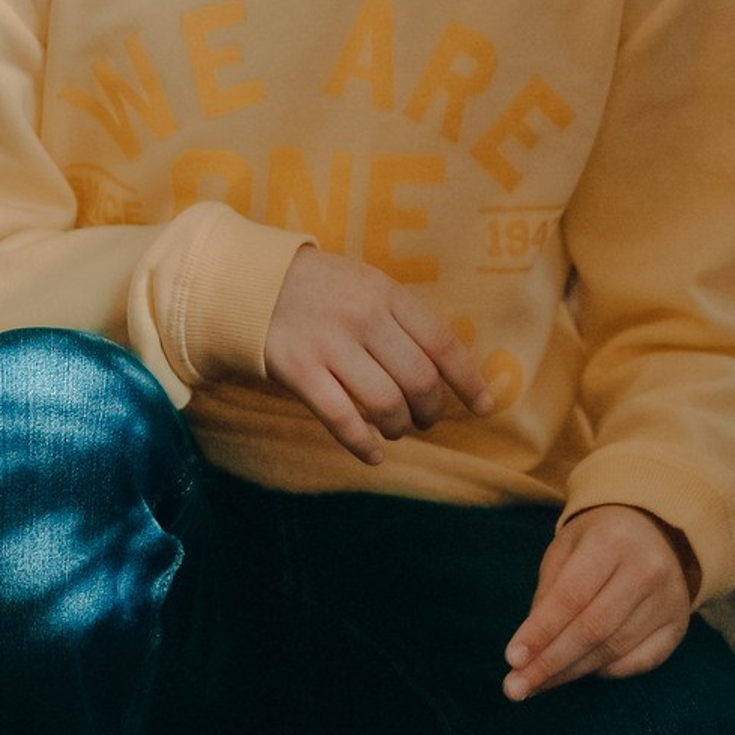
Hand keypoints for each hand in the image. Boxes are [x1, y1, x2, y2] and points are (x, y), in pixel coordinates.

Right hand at [262, 247, 495, 465]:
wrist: (249, 280)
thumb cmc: (321, 289)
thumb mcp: (368, 286)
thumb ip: (403, 319)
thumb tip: (445, 369)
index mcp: (388, 294)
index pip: (443, 343)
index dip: (469, 380)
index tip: (486, 406)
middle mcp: (363, 317)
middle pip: (418, 380)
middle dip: (431, 411)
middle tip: (426, 419)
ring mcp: (329, 343)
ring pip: (385, 403)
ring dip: (399, 427)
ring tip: (397, 429)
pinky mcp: (297, 369)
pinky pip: (341, 418)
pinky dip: (362, 444)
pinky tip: (373, 455)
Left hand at [505, 504, 696, 697]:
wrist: (657, 531)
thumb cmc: (599, 542)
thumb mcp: (565, 550)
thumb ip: (547, 596)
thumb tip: (527, 653)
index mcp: (613, 540)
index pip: (572, 596)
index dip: (541, 631)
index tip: (512, 659)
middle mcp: (649, 569)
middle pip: (594, 629)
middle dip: (551, 662)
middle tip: (516, 687)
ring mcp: (670, 599)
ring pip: (614, 650)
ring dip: (571, 672)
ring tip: (538, 683)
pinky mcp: (678, 624)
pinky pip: (640, 662)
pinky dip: (606, 671)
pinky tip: (581, 670)